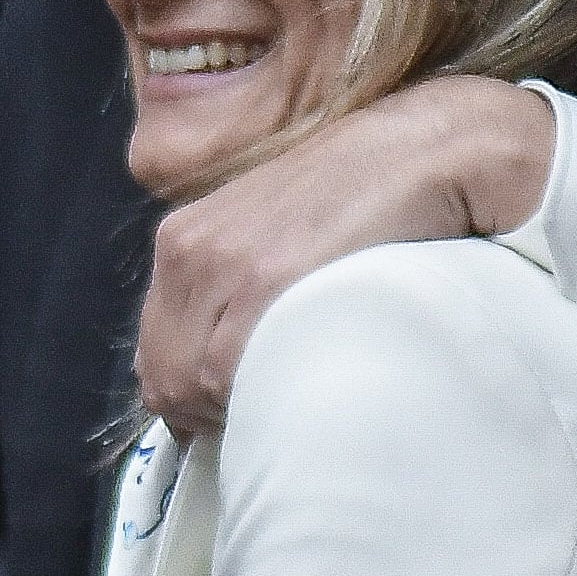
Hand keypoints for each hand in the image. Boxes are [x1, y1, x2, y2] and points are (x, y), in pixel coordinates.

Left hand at [133, 75, 552, 435]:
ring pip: (189, 382)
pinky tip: (296, 394)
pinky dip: (254, 399)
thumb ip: (238, 291)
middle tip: (268, 422)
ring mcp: (223, 262)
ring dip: (235, 412)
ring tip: (288, 410)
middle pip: (163, 376)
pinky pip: (225, 370)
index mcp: (181, 241)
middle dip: (207, 415)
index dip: (191, 398)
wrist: (421, 152)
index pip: (155, 354)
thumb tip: (222, 369)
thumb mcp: (275, 238)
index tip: (238, 412)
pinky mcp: (265, 276)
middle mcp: (188, 250)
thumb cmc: (361, 203)